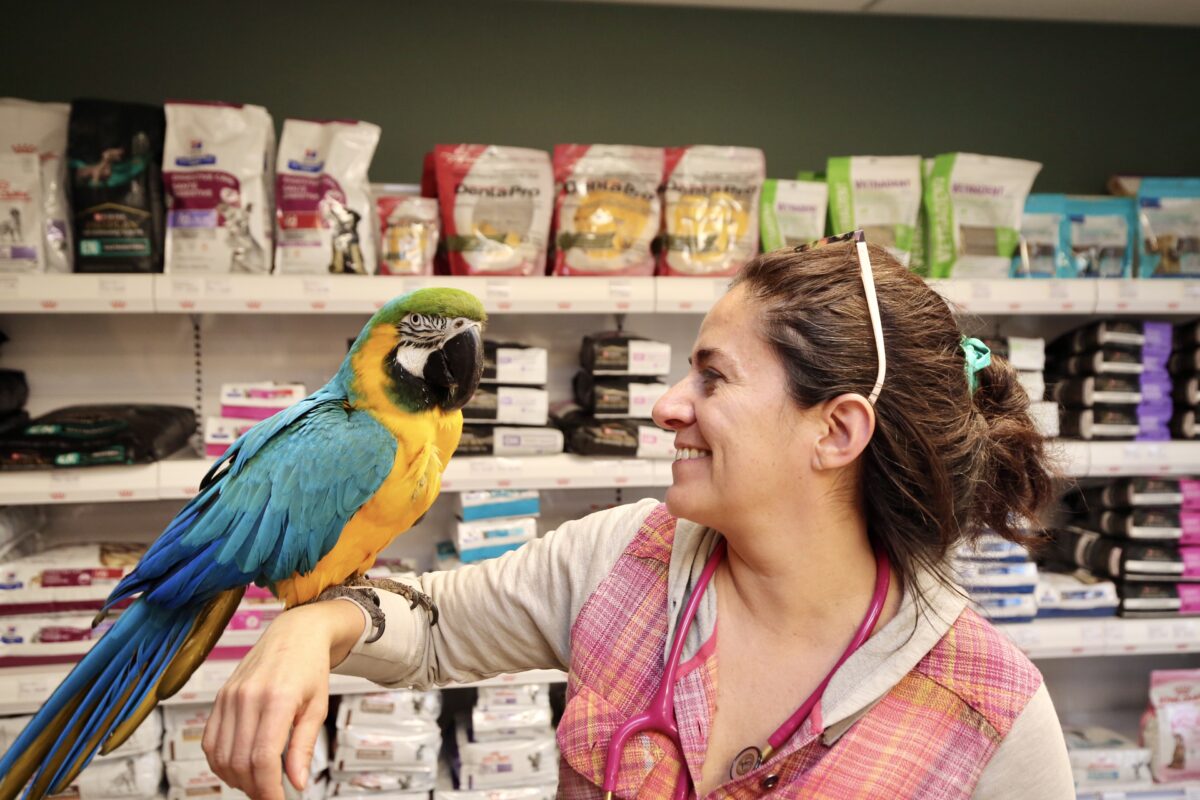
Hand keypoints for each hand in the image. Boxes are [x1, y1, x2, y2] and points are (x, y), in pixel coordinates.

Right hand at [202, 599, 365, 799]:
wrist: (295, 633)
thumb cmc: (310, 666)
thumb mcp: (318, 707)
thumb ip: (304, 746)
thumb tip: (298, 781)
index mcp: (277, 699)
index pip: (263, 758)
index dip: (268, 789)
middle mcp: (247, 697)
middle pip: (239, 761)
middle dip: (254, 788)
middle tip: (270, 795)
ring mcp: (229, 696)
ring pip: (220, 755)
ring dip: (235, 779)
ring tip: (257, 784)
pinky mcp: (220, 697)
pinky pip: (209, 741)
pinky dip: (220, 762)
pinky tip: (238, 768)